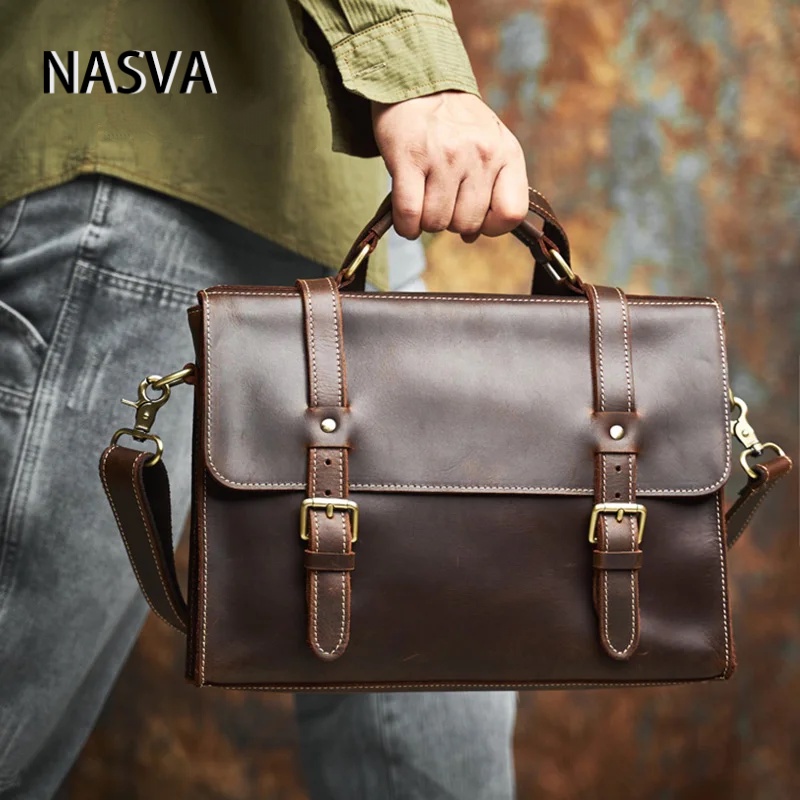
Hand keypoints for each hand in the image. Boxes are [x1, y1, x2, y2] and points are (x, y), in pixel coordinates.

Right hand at [371, 91, 528, 242]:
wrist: (417, 82)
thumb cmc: (454, 123)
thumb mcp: (490, 144)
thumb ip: (492, 187)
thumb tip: (473, 236)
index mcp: (505, 152)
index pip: (511, 213)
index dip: (492, 227)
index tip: (477, 219)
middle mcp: (479, 153)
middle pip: (467, 224)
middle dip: (451, 222)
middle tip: (442, 202)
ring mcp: (444, 156)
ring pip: (436, 222)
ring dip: (426, 222)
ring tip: (424, 202)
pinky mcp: (410, 158)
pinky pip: (410, 214)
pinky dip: (406, 226)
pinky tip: (406, 220)